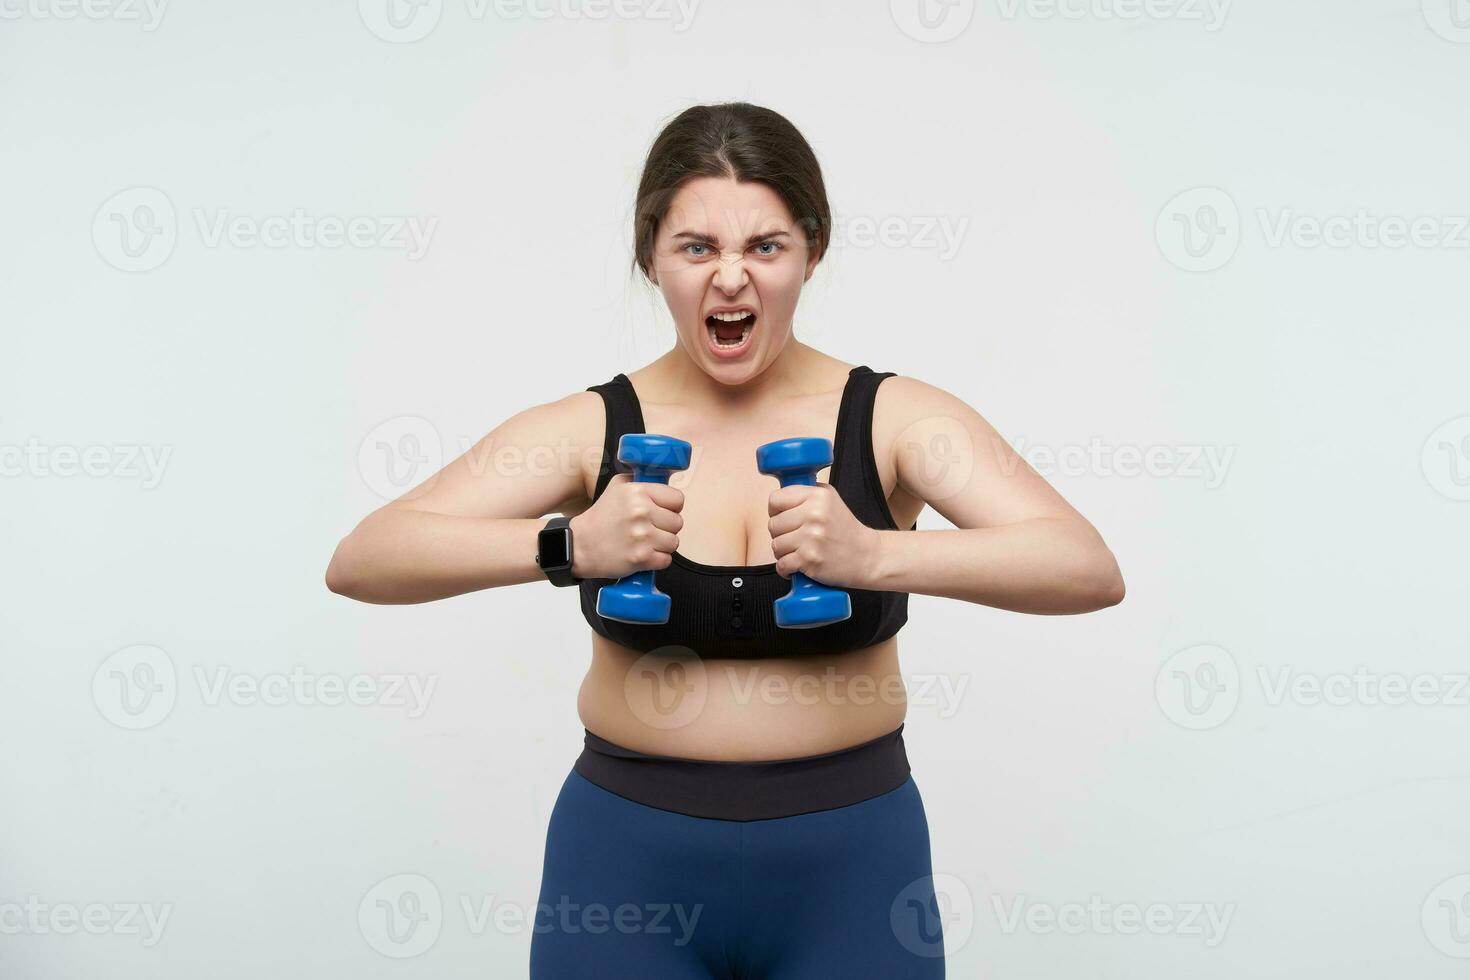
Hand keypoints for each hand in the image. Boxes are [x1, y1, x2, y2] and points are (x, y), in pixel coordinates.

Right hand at [569, 473, 683, 579]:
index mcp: (637, 492)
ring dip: (662, 545)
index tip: (662, 512)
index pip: (677, 499)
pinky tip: (643, 554)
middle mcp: (641, 512)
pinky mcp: (641, 558)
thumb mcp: (616, 487)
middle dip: (666, 527)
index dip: (672, 507)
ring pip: (674, 542)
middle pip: (677, 522)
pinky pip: (666, 560)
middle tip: (650, 529)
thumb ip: (640, 481)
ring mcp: (642, 536)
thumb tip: (662, 478)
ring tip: (645, 542)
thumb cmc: (600, 517)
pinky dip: (657, 560)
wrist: (579, 546)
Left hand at [767, 482, 879, 587]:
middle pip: (773, 524)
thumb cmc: (845, 529)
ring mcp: (812, 538)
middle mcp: (815, 514)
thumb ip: (805, 494)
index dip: (776, 510)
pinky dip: (786, 569)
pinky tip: (798, 566)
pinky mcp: (810, 559)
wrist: (867, 556)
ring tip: (799, 551)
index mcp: (818, 496)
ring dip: (783, 553)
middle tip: (796, 538)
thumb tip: (777, 498)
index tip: (784, 517)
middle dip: (780, 534)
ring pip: (775, 545)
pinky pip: (782, 564)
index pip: (775, 499)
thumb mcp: (830, 499)